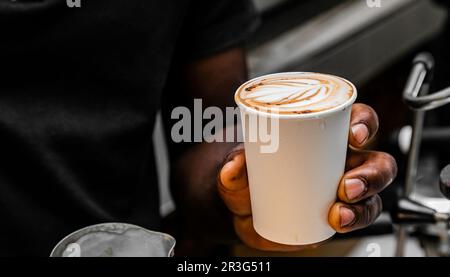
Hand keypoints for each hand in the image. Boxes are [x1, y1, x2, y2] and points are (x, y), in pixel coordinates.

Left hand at [217, 104, 396, 250]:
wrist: (242, 208)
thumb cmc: (249, 174)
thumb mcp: (238, 164)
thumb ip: (234, 163)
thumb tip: (234, 167)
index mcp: (324, 135)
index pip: (356, 120)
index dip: (365, 123)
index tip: (354, 135)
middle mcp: (340, 160)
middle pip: (376, 161)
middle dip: (371, 174)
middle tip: (345, 186)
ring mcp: (342, 189)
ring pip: (373, 195)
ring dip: (364, 205)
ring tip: (338, 213)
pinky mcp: (337, 214)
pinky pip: (358, 218)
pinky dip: (354, 222)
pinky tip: (336, 223)